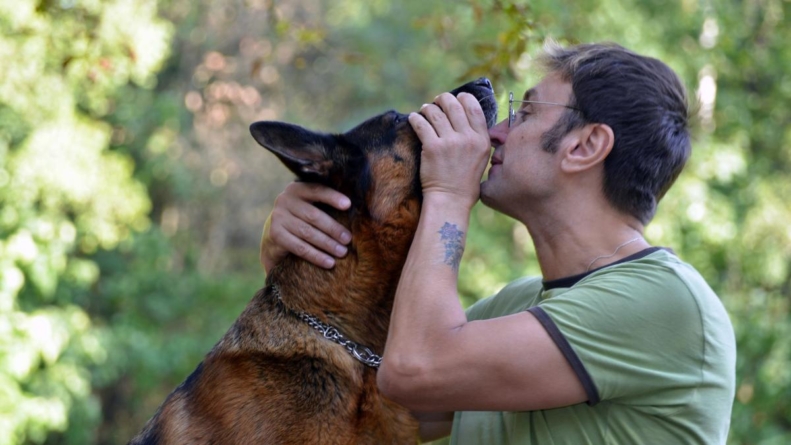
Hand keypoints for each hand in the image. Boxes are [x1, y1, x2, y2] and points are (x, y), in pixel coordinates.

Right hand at [260, 182, 351, 272]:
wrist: (276, 235)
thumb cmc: (303, 218)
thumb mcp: (311, 206)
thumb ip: (326, 204)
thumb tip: (355, 208)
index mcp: (296, 189)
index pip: (316, 190)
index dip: (332, 197)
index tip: (348, 205)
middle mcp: (284, 200)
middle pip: (313, 216)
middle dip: (333, 228)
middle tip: (348, 239)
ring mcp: (278, 217)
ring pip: (307, 233)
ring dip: (327, 244)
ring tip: (342, 252)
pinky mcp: (275, 235)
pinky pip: (299, 247)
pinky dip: (316, 256)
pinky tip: (329, 262)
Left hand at [408, 92, 490, 210]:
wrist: (450, 199)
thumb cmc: (465, 182)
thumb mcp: (482, 158)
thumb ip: (477, 138)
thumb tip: (466, 118)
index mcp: (482, 140)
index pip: (473, 108)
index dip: (463, 98)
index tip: (456, 98)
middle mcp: (468, 138)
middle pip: (453, 105)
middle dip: (443, 99)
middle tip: (437, 102)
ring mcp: (450, 142)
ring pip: (435, 112)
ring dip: (428, 108)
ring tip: (424, 111)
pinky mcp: (432, 148)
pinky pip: (421, 124)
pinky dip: (416, 118)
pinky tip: (414, 118)